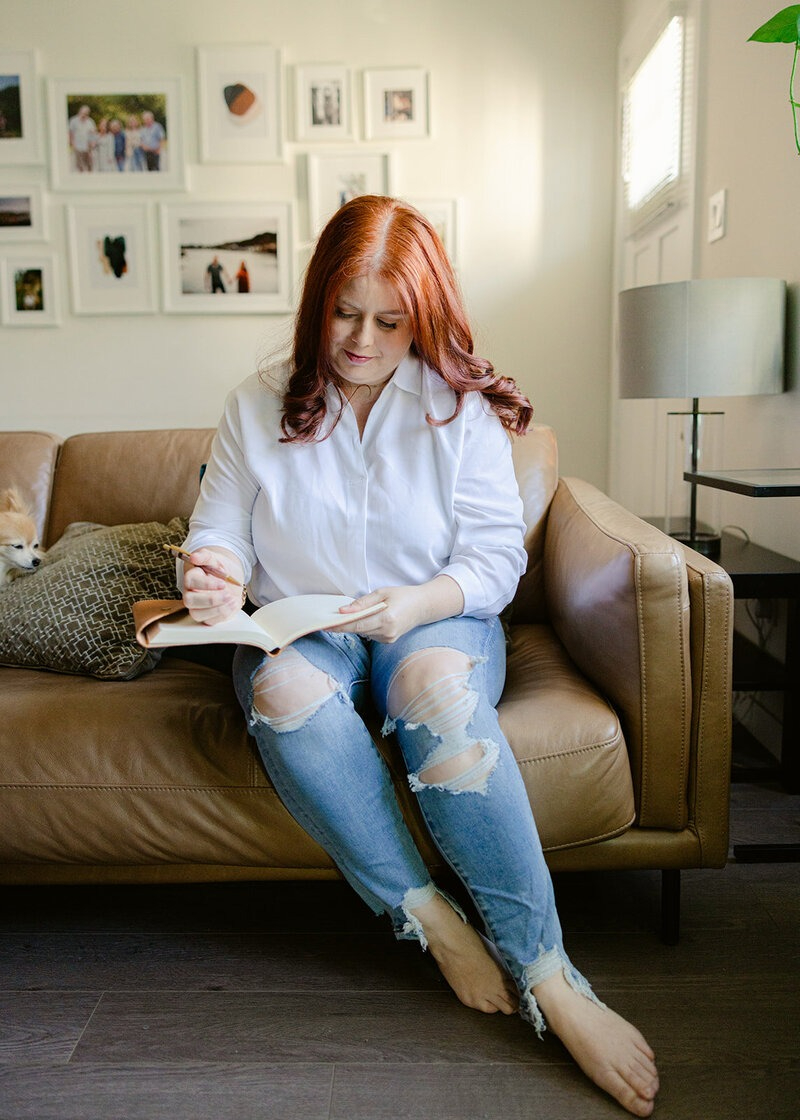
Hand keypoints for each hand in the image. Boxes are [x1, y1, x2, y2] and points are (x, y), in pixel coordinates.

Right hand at [181, 547, 244, 625]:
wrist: (232, 579)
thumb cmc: (220, 569)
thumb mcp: (216, 558)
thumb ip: (205, 556)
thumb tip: (194, 556)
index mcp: (192, 578)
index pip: (190, 581)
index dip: (206, 584)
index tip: (222, 583)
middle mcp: (191, 593)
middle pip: (189, 601)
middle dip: (210, 599)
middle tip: (227, 594)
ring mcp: (198, 607)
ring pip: (197, 614)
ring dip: (217, 609)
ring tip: (232, 599)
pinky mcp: (207, 617)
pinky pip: (209, 622)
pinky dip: (223, 614)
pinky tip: (232, 605)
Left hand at [331, 576, 464, 643]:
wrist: (423, 606)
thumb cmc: (403, 596)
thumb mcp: (382, 593)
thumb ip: (362, 603)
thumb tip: (343, 611)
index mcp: (386, 618)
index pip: (357, 624)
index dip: (339, 625)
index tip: (324, 625)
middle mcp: (387, 632)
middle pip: (357, 630)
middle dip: (342, 625)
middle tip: (325, 621)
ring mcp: (388, 639)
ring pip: (363, 633)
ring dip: (353, 626)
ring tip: (343, 618)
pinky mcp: (388, 641)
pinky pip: (370, 634)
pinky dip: (364, 627)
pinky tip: (364, 619)